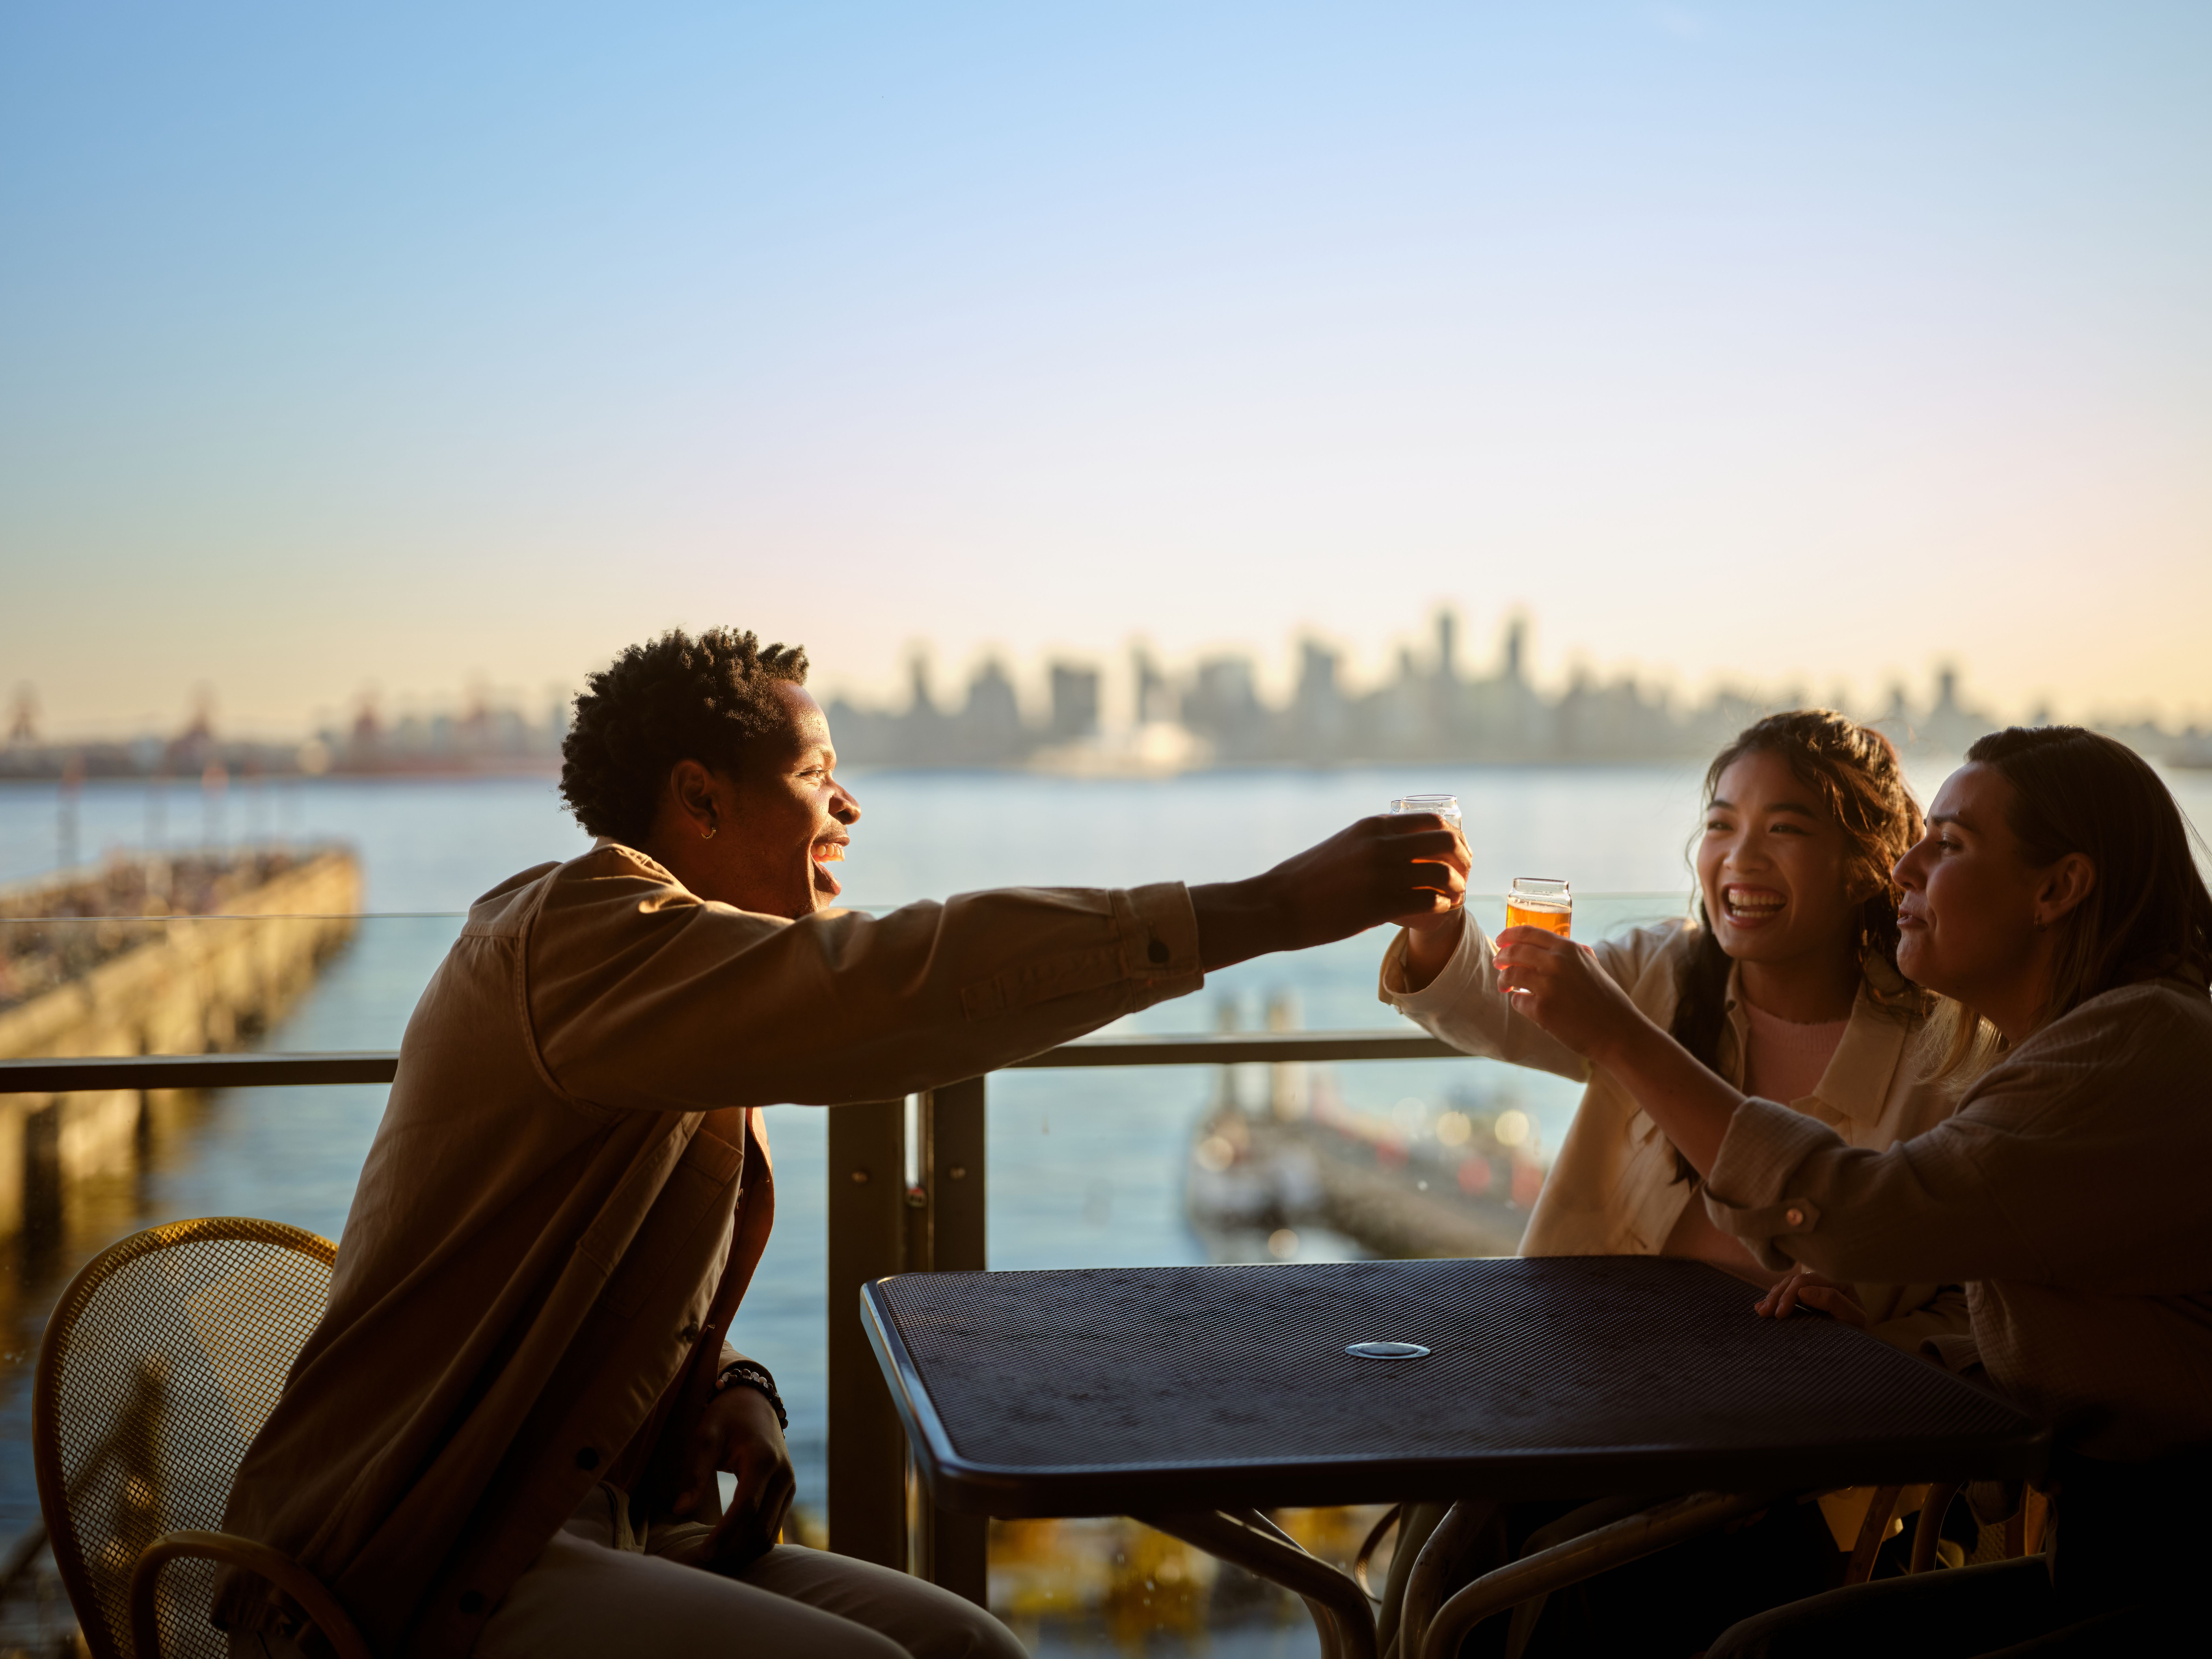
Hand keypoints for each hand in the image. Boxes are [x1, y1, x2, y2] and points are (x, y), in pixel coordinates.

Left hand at [671, 1385, 795, 1570]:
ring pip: (770, 1534)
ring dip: (743, 1553)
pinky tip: (730, 1552)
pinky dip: (752, 1544)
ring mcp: (790, 1486)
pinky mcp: (787, 1494)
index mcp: (763, 1459)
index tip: (702, 1553)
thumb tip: (681, 1510)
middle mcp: (784, 1475)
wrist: (755, 1402)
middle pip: (761, 1528)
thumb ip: (695, 1474)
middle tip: (703, 1565)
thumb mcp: (705, 1436)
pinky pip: (772, 1528)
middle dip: (733, 1552)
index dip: (724, 1535)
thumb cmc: (726, 1417)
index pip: (746, 1508)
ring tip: (714, 1564)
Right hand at [1192, 814, 1467, 970]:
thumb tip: (1399, 851)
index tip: (1455, 855)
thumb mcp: (1342, 847)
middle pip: (1447, 842)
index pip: (1432, 821)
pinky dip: (1442, 908)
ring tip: (1452, 898)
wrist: (1275, 905)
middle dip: (1463, 860)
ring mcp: (1382, 874)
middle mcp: (1381, 844)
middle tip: (1461, 877)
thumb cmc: (1304, 881)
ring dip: (1456, 888)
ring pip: (1444, 874)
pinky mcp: (1380, 905)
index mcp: (1372, 826)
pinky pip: (1431, 903)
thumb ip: (1372, 845)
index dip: (1453, 838)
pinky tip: (1436, 913)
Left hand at [1493, 925, 1650, 1063]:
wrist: (1618, 1032)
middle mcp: (1556, 963)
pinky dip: (1518, 1002)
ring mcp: (1547, 985)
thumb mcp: (1593, 967)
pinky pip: (1518, 1000)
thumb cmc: (1607, 1001)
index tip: (1500, 940)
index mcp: (1568, 949)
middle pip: (1514, 951)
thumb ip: (1573, 953)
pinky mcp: (1542, 1009)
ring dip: (1503, 979)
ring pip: (1510, 974)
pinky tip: (1527, 1005)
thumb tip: (1554, 946)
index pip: (1529, 932)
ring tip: (1504, 986)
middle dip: (1501, 957)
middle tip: (1498, 963)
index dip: (1509, 935)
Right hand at [1755, 1266, 1866, 1327]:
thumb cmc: (1859, 1332)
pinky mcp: (1806, 1299)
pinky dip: (1773, 1299)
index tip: (1779, 1314)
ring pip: (1787, 1285)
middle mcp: (1825, 1282)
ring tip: (1761, 1311)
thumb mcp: (1853, 1318)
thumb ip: (1833, 1301)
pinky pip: (1786, 1293)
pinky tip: (1761, 1306)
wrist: (1860, 1345)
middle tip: (1765, 1313)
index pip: (1807, 1281)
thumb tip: (1803, 1291)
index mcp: (1838, 1282)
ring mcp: (1814, 1290)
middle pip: (1794, 1282)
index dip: (1790, 1295)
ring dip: (1772, 1297)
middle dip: (1777, 1296)